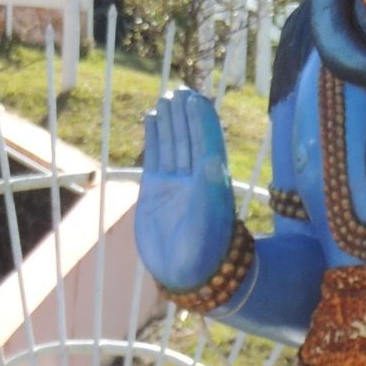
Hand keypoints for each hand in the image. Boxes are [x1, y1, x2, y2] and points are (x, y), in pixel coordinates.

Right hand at [135, 89, 237, 293]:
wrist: (184, 274)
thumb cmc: (203, 248)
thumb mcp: (209, 216)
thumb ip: (209, 187)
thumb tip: (213, 157)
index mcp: (212, 179)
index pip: (206, 140)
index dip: (201, 118)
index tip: (194, 97)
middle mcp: (195, 178)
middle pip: (189, 137)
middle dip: (185, 115)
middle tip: (179, 91)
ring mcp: (174, 184)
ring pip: (172, 145)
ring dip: (170, 122)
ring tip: (165, 99)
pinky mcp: (155, 192)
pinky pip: (155, 158)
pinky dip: (154, 138)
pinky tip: (152, 119)